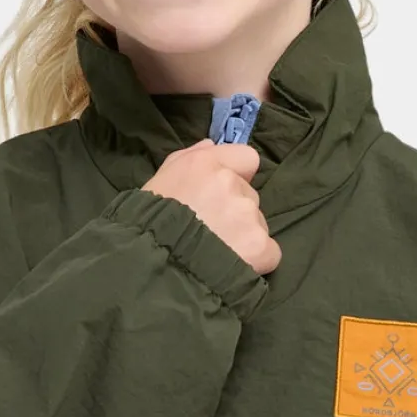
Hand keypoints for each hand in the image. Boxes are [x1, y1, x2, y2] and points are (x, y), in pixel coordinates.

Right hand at [142, 137, 281, 274]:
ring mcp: (248, 215)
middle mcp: (230, 184)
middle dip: (234, 210)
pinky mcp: (261, 246)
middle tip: (209, 231)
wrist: (155, 271)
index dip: (237, 174)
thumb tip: (211, 145)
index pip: (246, 158)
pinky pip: (268, 251)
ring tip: (216, 252)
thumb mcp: (158, 182)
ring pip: (257, 223)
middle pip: (248, 195)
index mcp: (205, 164)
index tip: (221, 193)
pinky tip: (232, 266)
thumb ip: (186, 158)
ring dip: (243, 235)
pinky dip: (256, 260)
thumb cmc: (148, 226)